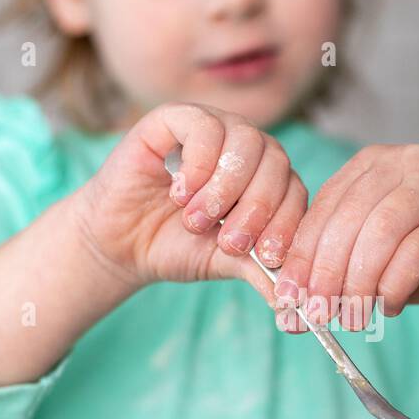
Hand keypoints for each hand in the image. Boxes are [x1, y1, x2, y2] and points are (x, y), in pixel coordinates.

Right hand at [73, 102, 307, 304]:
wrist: (122, 243)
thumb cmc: (177, 246)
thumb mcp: (226, 262)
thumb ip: (261, 270)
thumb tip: (297, 300)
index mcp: (266, 177)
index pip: (295, 189)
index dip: (285, 222)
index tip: (264, 255)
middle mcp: (246, 147)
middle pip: (276, 162)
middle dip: (257, 207)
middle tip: (228, 241)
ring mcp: (214, 127)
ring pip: (246, 139)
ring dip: (226, 187)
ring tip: (196, 220)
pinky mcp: (175, 118)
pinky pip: (204, 125)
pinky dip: (198, 163)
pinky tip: (180, 193)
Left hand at [270, 142, 418, 330]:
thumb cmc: (417, 262)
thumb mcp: (364, 259)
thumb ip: (328, 270)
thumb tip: (286, 309)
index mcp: (370, 164)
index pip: (324, 207)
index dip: (300, 255)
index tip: (287, 298)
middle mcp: (404, 163)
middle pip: (349, 218)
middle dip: (326, 272)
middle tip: (317, 314)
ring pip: (381, 233)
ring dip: (359, 283)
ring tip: (351, 318)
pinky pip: (416, 252)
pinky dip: (393, 286)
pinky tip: (388, 307)